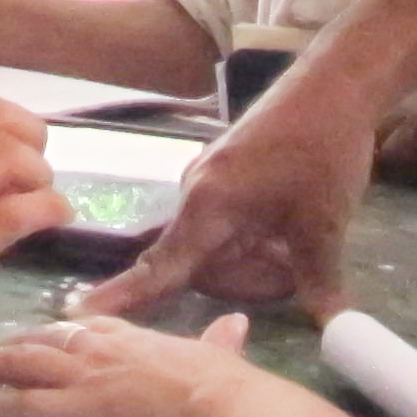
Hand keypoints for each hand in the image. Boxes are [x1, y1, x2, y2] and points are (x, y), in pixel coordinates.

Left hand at [0, 311, 254, 416]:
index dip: (41, 334)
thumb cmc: (222, 382)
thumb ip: (219, 341)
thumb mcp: (218, 352)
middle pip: (34, 340)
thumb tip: (237, 325)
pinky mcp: (75, 407)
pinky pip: (19, 405)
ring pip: (18, 366)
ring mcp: (82, 375)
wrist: (216, 401)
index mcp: (126, 333)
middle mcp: (95, 346)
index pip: (71, 328)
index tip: (18, 339)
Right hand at [86, 74, 373, 320]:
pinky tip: (295, 226)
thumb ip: (318, 283)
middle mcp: (197, 196)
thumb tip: (331, 332)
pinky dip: (259, 239)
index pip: (159, 267)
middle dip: (248, 279)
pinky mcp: (228, 178)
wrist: (336, 83)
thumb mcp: (325, 223)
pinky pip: (230, 228)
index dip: (121, 297)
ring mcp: (211, 186)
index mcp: (207, 206)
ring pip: (221, 250)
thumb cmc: (322, 148)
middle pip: (202, 268)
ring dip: (258, 260)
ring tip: (303, 241)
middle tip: (299, 269)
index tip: (79, 316)